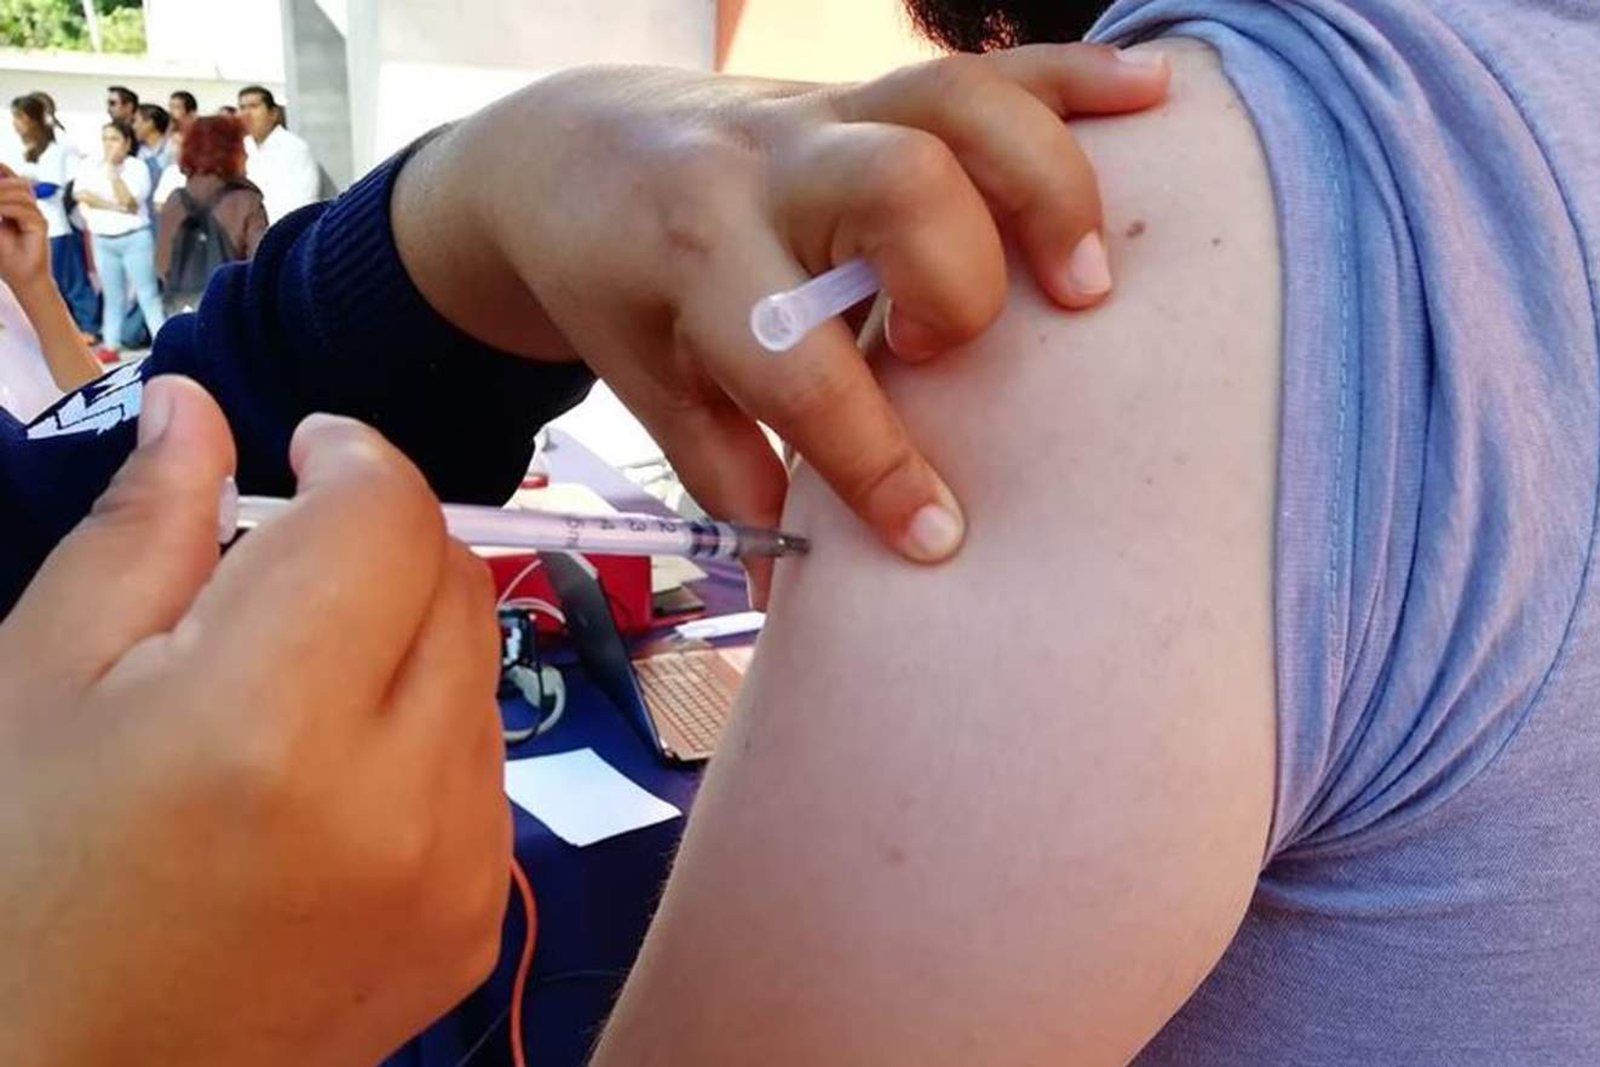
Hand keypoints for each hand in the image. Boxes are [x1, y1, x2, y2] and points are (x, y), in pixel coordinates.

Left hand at [0, 165, 50, 295]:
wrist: (22, 277)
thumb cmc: (5, 255)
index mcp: (14, 204)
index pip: (8, 177)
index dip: (1, 170)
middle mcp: (28, 207)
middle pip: (16, 182)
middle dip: (0, 185)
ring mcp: (36, 215)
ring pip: (20, 193)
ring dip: (1, 196)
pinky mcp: (41, 225)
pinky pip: (23, 210)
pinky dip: (6, 209)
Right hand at [0, 378, 511, 1066]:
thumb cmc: (16, 884)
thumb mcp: (42, 683)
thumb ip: (144, 529)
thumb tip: (196, 404)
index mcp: (271, 723)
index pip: (388, 516)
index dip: (351, 456)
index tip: (304, 451)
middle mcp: (399, 799)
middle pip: (456, 582)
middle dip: (384, 539)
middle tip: (288, 561)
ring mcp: (456, 875)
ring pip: (482, 672)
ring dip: (410, 637)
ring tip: (297, 682)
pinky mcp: (473, 927)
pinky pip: (486, 771)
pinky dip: (428, 733)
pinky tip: (334, 771)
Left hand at [395, 46, 1167, 591]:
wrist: (574, 150)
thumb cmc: (617, 281)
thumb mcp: (645, 381)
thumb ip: (722, 471)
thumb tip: (789, 586)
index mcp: (695, 254)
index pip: (798, 362)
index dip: (876, 460)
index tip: (937, 535)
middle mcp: (768, 168)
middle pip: (900, 186)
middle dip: (963, 281)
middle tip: (962, 351)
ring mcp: (828, 111)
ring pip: (958, 103)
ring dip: (1046, 183)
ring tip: (1090, 279)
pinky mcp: (872, 85)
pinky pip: (990, 63)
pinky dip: (1077, 78)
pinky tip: (1154, 98)